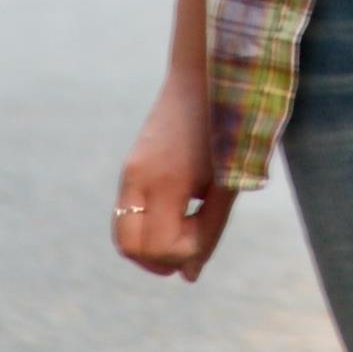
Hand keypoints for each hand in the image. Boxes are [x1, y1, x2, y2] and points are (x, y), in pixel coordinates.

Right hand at [113, 72, 236, 282]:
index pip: (160, 246)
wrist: (206, 74)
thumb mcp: (228, 178)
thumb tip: (189, 277)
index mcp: (166, 179)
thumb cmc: (228, 125)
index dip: (186, 250)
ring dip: (152, 245)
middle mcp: (138, 177)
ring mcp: (129, 171)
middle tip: (194, 236)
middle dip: (161, 257)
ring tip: (188, 225)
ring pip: (124, 235)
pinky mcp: (130, 166)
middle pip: (130, 248)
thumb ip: (211, 228)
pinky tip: (179, 211)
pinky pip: (127, 214)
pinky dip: (148, 226)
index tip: (208, 224)